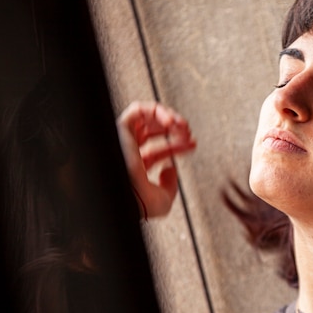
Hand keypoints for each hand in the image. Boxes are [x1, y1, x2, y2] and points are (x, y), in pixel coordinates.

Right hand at [117, 101, 195, 217]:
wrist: (124, 197)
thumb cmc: (138, 203)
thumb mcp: (163, 201)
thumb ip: (171, 187)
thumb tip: (171, 169)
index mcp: (134, 169)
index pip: (158, 151)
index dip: (178, 145)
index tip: (192, 144)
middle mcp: (127, 152)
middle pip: (153, 132)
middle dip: (175, 129)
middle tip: (188, 133)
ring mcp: (123, 140)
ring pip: (146, 117)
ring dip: (169, 118)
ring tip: (183, 126)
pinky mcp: (119, 128)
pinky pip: (138, 110)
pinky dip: (158, 112)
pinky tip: (172, 122)